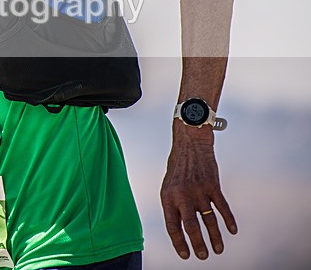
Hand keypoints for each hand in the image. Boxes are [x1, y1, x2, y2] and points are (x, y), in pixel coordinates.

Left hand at [160, 126, 237, 259]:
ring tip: (217, 250)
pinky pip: (222, 208)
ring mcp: (198, 191)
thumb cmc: (178, 166)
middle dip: (198, 244)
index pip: (172, 226)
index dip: (179, 242)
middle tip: (203, 256)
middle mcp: (182, 196)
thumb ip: (174, 205)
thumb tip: (180, 228)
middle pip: (191, 226)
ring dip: (214, 237)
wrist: (190, 144)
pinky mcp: (212, 186)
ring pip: (208, 220)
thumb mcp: (168, 185)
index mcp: (168, 197)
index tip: (185, 255)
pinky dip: (228, 220)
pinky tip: (232, 231)